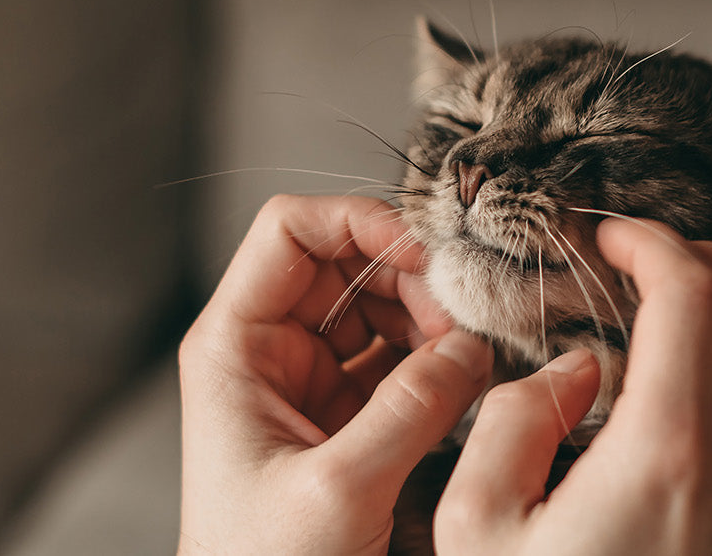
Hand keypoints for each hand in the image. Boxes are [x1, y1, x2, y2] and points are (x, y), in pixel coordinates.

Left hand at [177, 195, 494, 554]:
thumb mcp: (337, 489)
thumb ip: (409, 411)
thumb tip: (471, 347)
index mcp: (234, 347)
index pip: (290, 231)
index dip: (360, 223)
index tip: (429, 253)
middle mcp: (268, 352)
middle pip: (347, 265)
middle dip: (414, 280)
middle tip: (470, 318)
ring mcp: (310, 383)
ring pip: (382, 310)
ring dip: (434, 321)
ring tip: (477, 354)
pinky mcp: (346, 418)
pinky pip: (400, 362)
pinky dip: (440, 363)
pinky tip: (472, 381)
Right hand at [434, 218, 711, 554]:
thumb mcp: (475, 534)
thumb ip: (510, 426)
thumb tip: (571, 371)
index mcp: (666, 457)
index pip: (695, 291)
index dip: (650, 238)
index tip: (605, 234)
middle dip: (705, 256)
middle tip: (641, 259)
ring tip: (669, 318)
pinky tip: (695, 390)